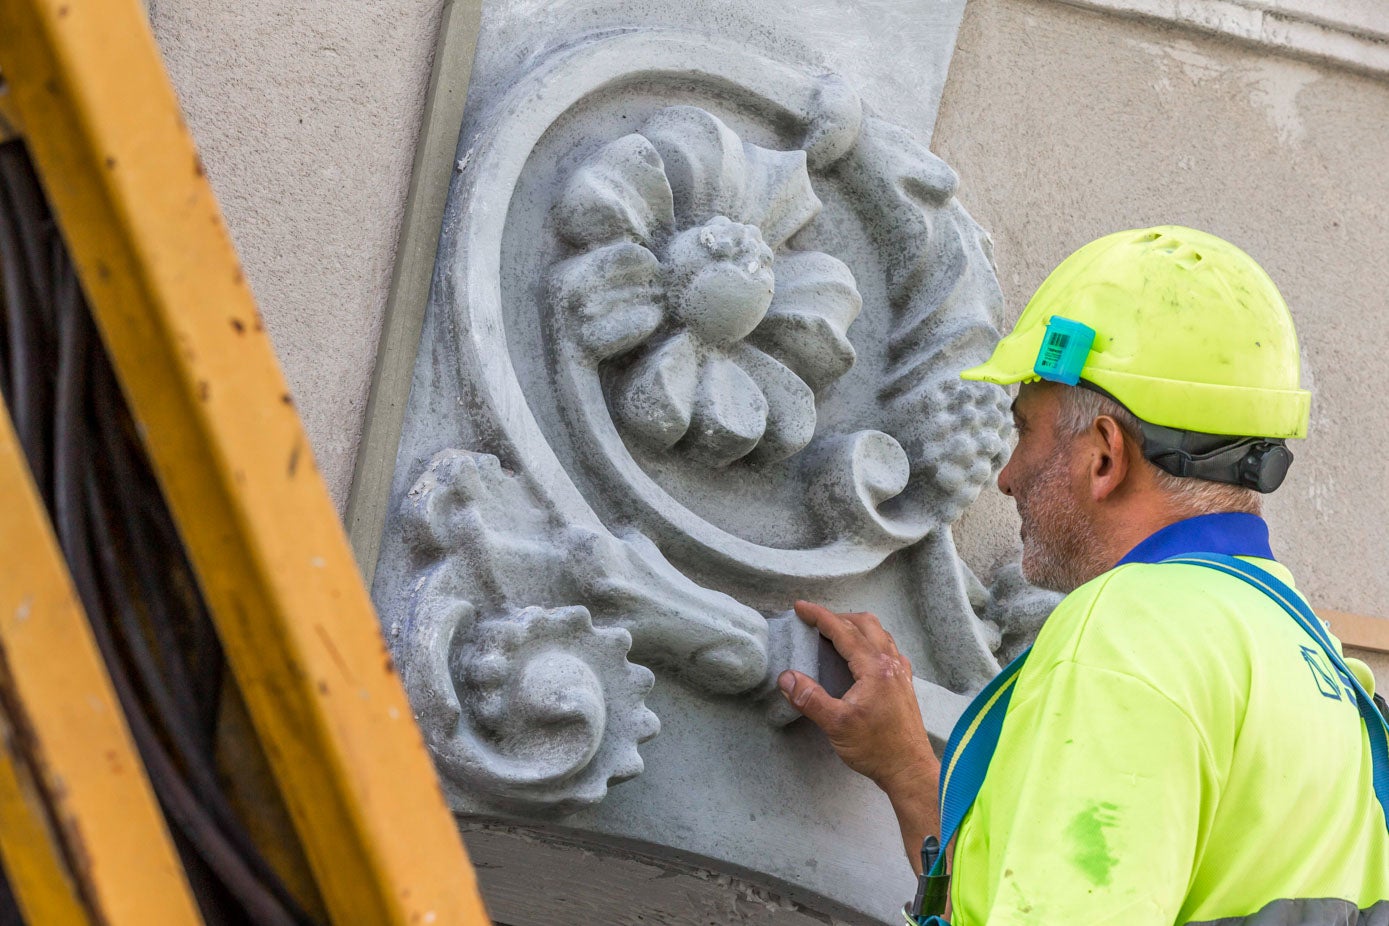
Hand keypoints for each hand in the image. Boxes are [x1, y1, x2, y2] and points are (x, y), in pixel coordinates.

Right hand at [777, 601, 938, 793]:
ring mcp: (900, 673)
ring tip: (836, 633)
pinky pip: (889, 649)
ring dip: (856, 627)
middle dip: (838, 617)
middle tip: (815, 621)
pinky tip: (865, 655)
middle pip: (864, 624)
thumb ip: (810, 698)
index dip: (819, 616)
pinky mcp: (904, 685)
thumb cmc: (876, 748)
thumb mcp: (836, 725)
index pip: (843, 631)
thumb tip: (786, 677)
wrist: (909, 769)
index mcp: (874, 667)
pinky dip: (872, 641)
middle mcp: (890, 663)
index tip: (800, 607)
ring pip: (879, 634)